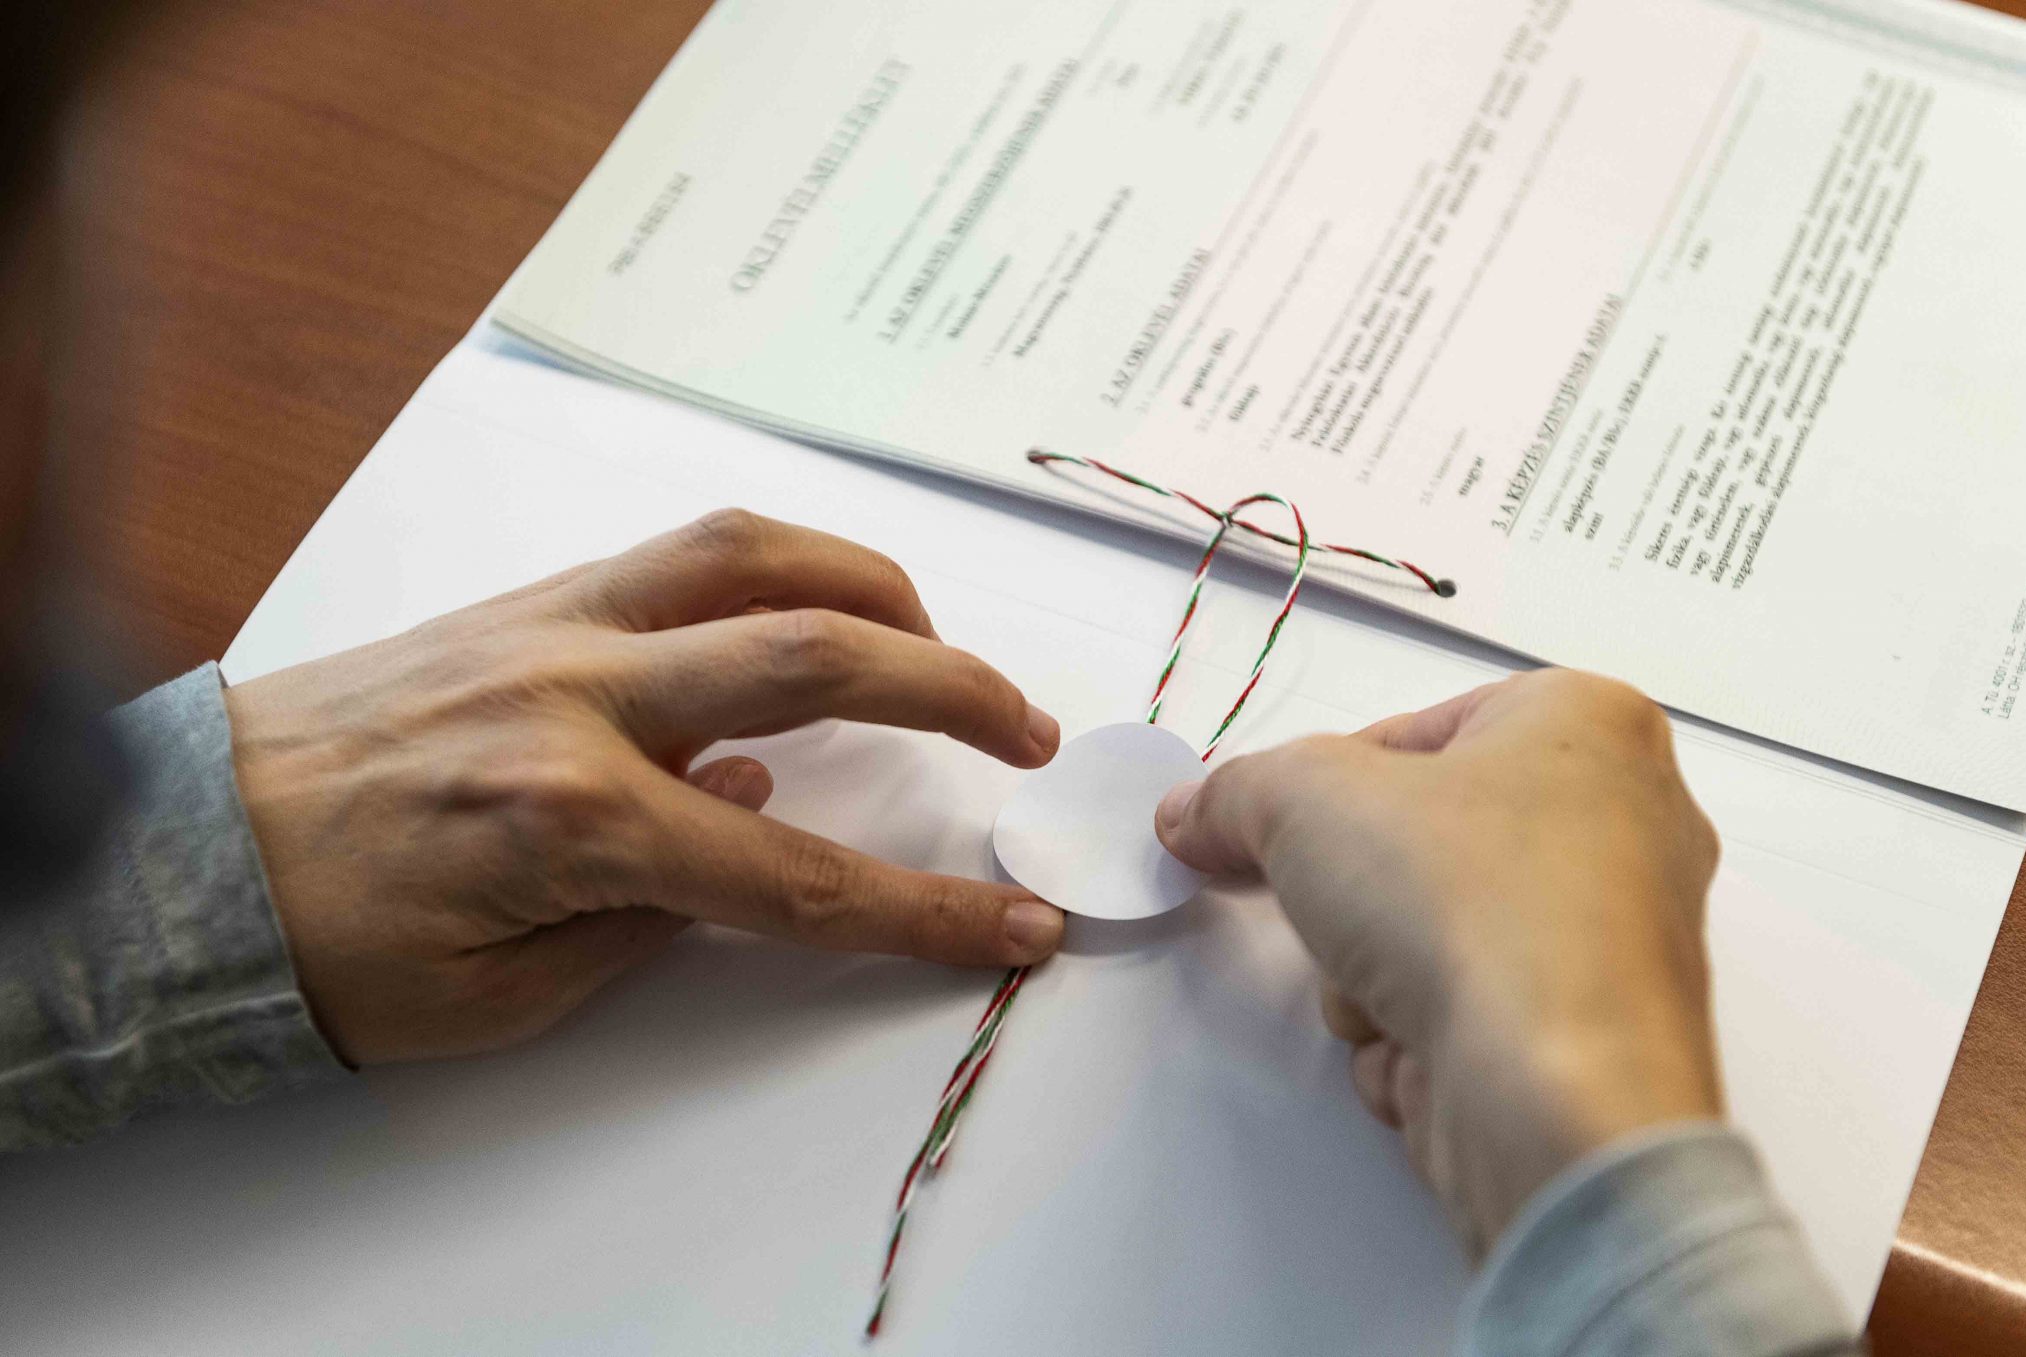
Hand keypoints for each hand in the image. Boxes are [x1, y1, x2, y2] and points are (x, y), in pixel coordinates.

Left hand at [225, 510, 1065, 1065]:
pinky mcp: (535, 594)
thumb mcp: (498, 997)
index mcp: (570, 821)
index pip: (798, 874)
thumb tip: (755, 815)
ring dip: (880, 587)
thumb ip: (648, 915)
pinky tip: (818, 603)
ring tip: (940, 641)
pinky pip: (688, 548)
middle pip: (817, 659)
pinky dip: (784, 563)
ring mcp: (556, 623)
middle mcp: (578, 696)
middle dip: (953, 692)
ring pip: (758, 557)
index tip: (1015, 926)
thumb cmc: (329, 946)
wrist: (190, 854)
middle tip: (1027, 733)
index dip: (924, 909)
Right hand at [1154, 669, 1720, 1254]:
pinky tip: (1422, 1055)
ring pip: (1434, 935)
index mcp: (1586, 722)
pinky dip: (1421, 1036)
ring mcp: (1620, 937)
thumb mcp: (1304, 799)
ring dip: (1371, 975)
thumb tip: (1192, 813)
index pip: (1410, 734)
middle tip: (1321, 911)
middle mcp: (1628, 818)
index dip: (1319, 785)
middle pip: (1419, 843)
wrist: (1555, 1099)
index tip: (1256, 829)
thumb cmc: (1459, 900)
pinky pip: (1471, 1014)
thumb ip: (1233, 792)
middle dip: (1349, 894)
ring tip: (1385, 995)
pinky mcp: (1597, 1036)